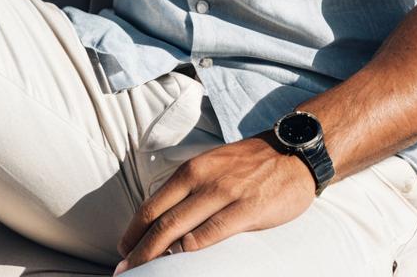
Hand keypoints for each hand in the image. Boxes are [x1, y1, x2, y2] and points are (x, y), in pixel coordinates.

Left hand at [114, 137, 315, 271]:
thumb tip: (164, 218)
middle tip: (124, 270)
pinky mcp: (247, 208)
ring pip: (179, 228)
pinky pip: (213, 231)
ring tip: (143, 272)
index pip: (153, 204)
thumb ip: (190, 189)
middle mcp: (202, 179)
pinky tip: (181, 260)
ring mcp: (224, 193)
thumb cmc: (250, 165)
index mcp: (191, 170)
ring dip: (157, 254)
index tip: (123, 251)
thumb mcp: (212, 166)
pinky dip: (193, 248)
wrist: (292, 152)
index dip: (134, 231)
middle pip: (160, 220)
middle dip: (139, 249)